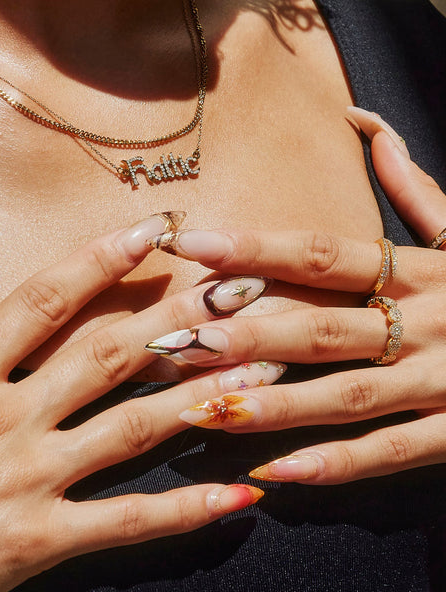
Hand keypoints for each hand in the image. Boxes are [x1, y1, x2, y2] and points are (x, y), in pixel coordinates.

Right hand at [0, 206, 268, 591]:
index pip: (48, 297)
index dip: (106, 258)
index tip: (160, 230)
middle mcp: (7, 416)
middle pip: (110, 352)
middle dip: (182, 315)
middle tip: (244, 288)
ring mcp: (29, 480)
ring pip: (133, 428)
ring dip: (202, 395)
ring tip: (265, 368)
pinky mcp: (39, 543)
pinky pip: (126, 525)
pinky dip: (187, 510)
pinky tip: (242, 496)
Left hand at [138, 108, 445, 486]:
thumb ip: (413, 184)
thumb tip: (363, 118)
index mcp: (421, 269)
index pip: (324, 252)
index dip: (255, 246)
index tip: (187, 242)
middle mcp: (428, 320)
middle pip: (323, 324)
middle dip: (244, 333)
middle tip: (172, 340)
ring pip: (348, 394)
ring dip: (275, 405)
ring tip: (203, 412)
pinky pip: (395, 452)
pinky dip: (339, 463)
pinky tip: (279, 474)